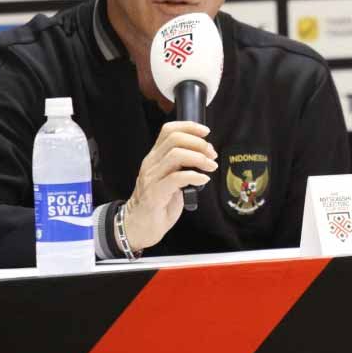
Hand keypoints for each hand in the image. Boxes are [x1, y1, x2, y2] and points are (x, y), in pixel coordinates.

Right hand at [122, 121, 217, 251]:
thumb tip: (206, 155)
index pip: (168, 130)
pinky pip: (177, 178)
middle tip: (211, 154)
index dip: (189, 126)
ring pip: (176, 155)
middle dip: (198, 143)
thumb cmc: (159, 202)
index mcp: (155, 157)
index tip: (206, 132)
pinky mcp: (155, 193)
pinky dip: (194, 176)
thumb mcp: (171, 178)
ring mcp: (151, 178)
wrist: (140, 226)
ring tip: (210, 166)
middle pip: (175, 139)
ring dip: (199, 158)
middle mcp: (151, 163)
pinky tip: (203, 179)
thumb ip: (183, 165)